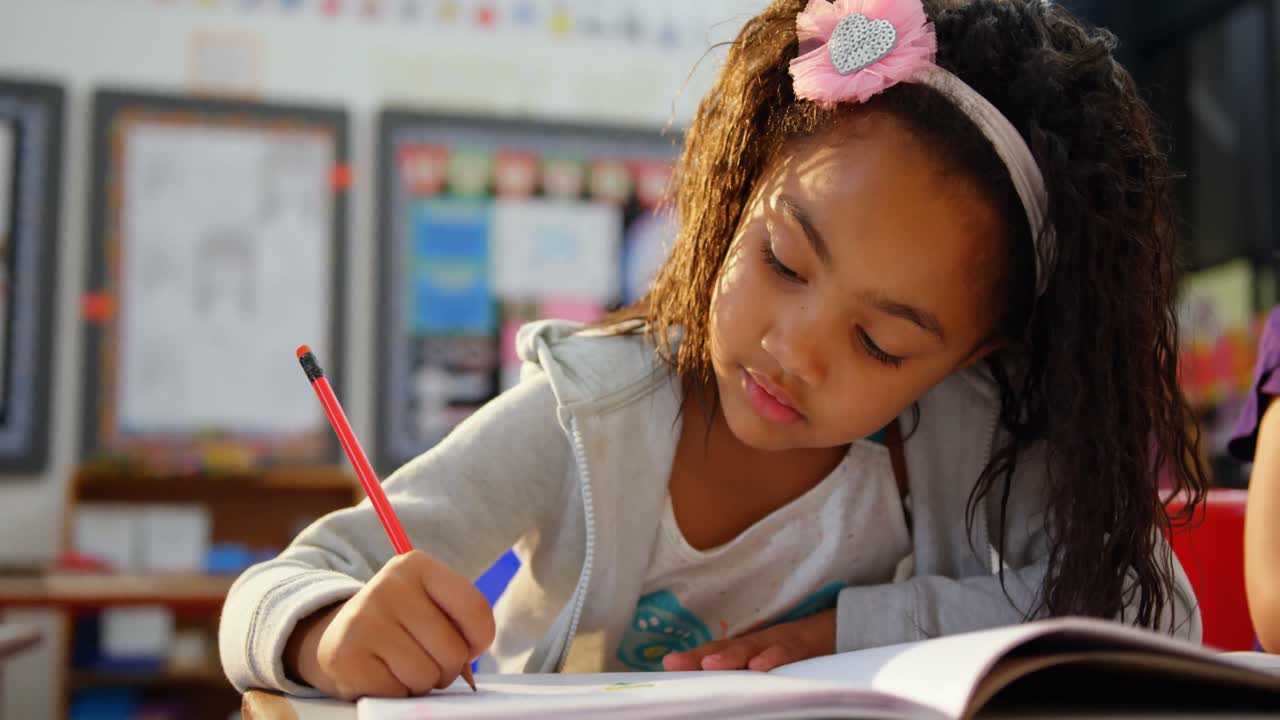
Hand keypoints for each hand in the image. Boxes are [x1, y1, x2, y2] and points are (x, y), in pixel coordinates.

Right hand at [284, 550, 495, 699]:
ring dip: (421, 682)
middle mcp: (388, 586)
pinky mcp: (348, 657)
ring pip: (427, 676)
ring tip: (400, 665)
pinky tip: (380, 673)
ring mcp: (364, 621)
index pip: (475, 609)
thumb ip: (458, 622)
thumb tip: (467, 666)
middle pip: (454, 651)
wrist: (335, 635)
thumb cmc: (398, 623)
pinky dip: (396, 692)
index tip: (467, 646)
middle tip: (423, 657)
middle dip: (447, 668)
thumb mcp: (428, 603)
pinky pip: (398, 692)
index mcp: (416, 564)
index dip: (479, 640)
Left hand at [661, 609, 835, 671]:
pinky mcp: (808, 645)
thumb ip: (753, 668)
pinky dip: (774, 658)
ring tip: (709, 665)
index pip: (720, 653)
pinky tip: (760, 666)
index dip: (695, 658)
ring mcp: (784, 641)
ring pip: (754, 648)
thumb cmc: (809, 650)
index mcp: (754, 647)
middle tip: (673, 663)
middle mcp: (764, 641)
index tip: (667, 665)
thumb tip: (733, 684)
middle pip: (728, 648)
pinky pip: (790, 652)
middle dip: (699, 656)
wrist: (849, 625)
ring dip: (731, 656)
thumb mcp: (778, 658)